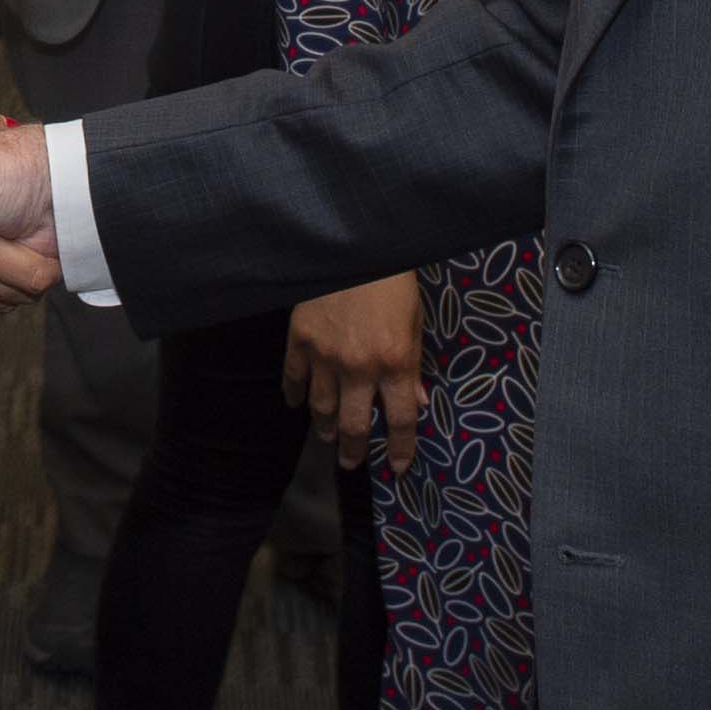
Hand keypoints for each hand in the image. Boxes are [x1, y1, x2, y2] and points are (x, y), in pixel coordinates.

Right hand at [283, 274, 425, 475]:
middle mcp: (360, 366)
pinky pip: (293, 377)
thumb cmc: (393, 279)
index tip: (400, 466)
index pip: (401, 419)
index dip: (402, 448)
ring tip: (326, 436)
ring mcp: (326, 355)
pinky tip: (296, 403)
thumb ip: (413, 365)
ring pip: (321, 408)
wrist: (356, 242)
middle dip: (354, 451)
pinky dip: (294, 394)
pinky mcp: (300, 338)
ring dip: (323, 428)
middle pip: (355, 425)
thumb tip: (417, 401)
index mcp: (396, 361)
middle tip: (351, 463)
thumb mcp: (415, 322)